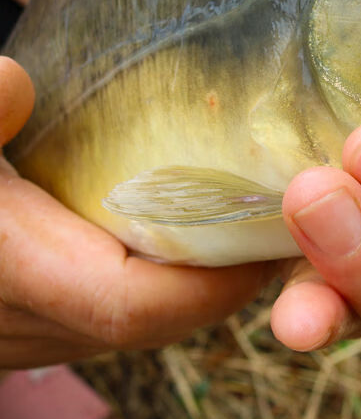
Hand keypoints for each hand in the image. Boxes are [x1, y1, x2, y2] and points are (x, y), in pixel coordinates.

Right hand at [0, 56, 281, 367]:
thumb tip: (13, 84)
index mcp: (7, 272)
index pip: (127, 308)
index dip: (210, 284)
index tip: (269, 239)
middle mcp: (15, 323)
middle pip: (148, 324)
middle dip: (220, 284)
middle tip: (276, 225)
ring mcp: (21, 334)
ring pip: (133, 328)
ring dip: (195, 287)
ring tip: (244, 228)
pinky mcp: (25, 328)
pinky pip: (108, 319)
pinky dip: (157, 286)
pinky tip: (182, 240)